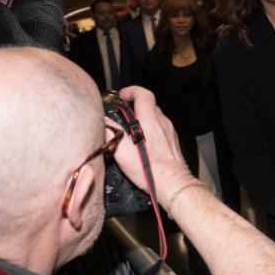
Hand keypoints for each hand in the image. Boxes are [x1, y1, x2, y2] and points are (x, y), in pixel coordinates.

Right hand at [108, 85, 192, 206]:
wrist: (172, 183)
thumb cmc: (149, 168)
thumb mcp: (122, 150)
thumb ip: (110, 133)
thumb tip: (101, 122)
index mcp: (150, 120)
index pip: (144, 94)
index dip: (132, 91)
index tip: (123, 94)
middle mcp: (163, 123)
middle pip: (150, 105)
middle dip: (135, 106)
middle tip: (123, 114)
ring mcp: (170, 133)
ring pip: (156, 119)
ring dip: (143, 120)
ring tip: (131, 131)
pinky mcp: (173, 143)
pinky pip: (161, 130)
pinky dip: (151, 131)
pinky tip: (143, 145)